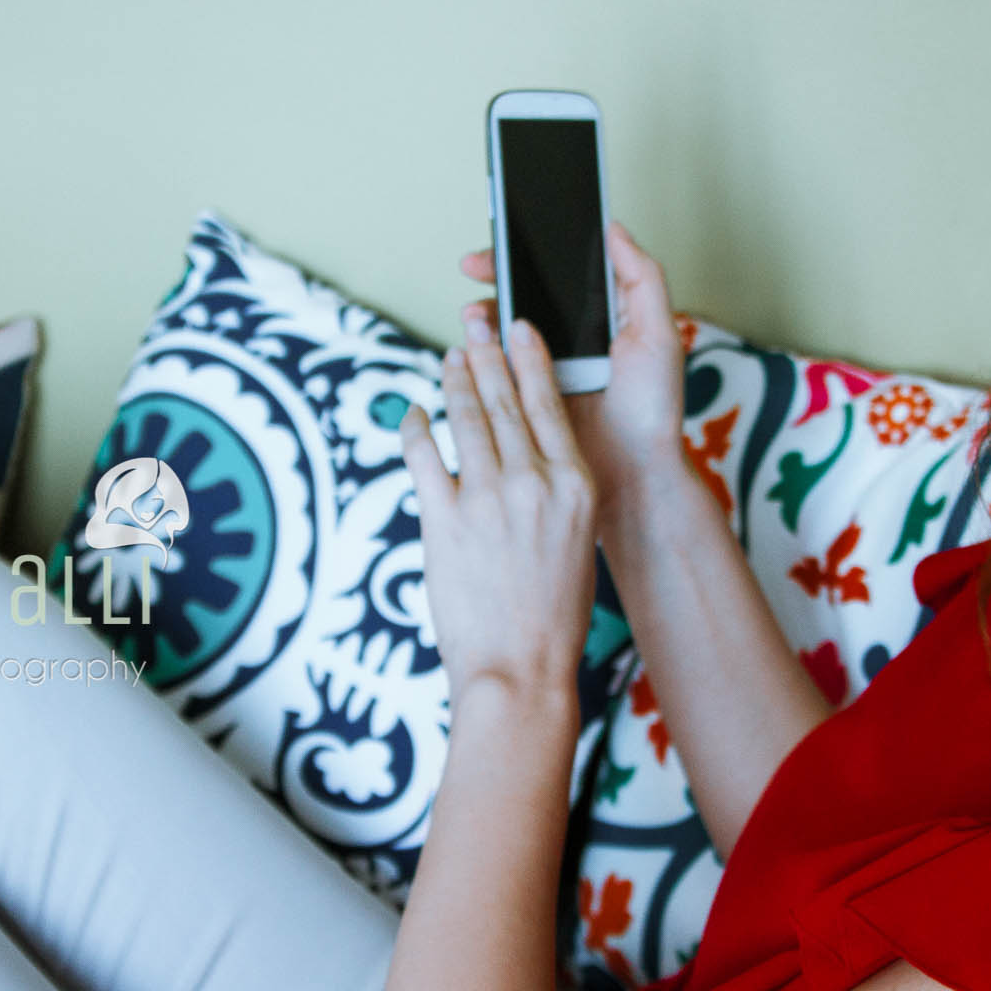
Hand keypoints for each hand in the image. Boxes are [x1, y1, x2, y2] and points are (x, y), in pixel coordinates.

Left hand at [399, 303, 598, 704]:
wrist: (520, 669)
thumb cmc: (553, 617)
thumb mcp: (577, 543)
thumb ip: (557, 496)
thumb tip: (528, 460)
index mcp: (575, 486)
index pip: (549, 405)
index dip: (530, 360)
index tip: (519, 328)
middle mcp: (535, 482)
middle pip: (506, 400)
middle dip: (488, 353)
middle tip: (475, 321)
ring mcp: (487, 498)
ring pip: (467, 418)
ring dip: (454, 380)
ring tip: (450, 355)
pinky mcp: (444, 521)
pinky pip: (425, 457)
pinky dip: (416, 428)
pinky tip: (413, 413)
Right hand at [458, 220, 684, 512]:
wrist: (632, 475)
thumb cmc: (652, 410)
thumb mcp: (659, 336)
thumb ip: (643, 280)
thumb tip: (614, 229)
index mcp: (602, 318)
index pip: (562, 273)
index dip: (534, 252)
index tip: (511, 238)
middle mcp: (571, 337)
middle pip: (527, 293)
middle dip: (498, 276)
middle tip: (474, 265)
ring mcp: (546, 366)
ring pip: (505, 327)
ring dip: (484, 313)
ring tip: (474, 312)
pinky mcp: (526, 395)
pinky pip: (497, 366)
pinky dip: (479, 351)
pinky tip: (471, 344)